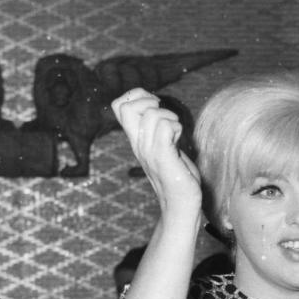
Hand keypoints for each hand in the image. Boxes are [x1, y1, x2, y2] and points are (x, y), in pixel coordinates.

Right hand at [111, 89, 201, 219]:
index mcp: (135, 139)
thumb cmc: (177, 174)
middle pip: (124, 106)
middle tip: (164, 115)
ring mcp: (149, 151)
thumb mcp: (163, 146)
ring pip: (152, 114)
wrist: (181, 203)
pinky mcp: (164, 157)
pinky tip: (179, 140)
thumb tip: (158, 107)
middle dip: (147, 100)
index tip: (154, 106)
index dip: (135, 95)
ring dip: (170, 117)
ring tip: (176, 133)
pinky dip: (177, 127)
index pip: (118, 105)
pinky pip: (166, 127)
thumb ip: (158, 128)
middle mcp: (138, 143)